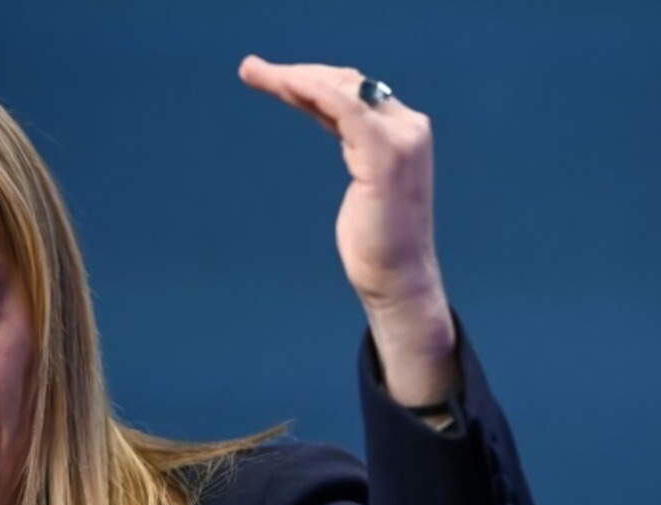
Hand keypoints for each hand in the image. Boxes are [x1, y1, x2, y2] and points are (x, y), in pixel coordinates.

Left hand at [239, 55, 458, 406]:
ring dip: (294, 78)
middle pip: (345, 84)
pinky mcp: (386, 155)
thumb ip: (352, 144)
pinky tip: (284, 84)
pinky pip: (344, 109)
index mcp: (403, 131)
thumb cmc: (377, 241)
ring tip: (254, 71)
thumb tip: (327, 118)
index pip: (353, 91)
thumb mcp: (362, 180)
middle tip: (253, 69)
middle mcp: (408, 127)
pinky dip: (313, 91)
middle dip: (297, 74)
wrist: (397, 279)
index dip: (311, 79)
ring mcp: (400, 139)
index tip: (273, 77)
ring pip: (340, 91)